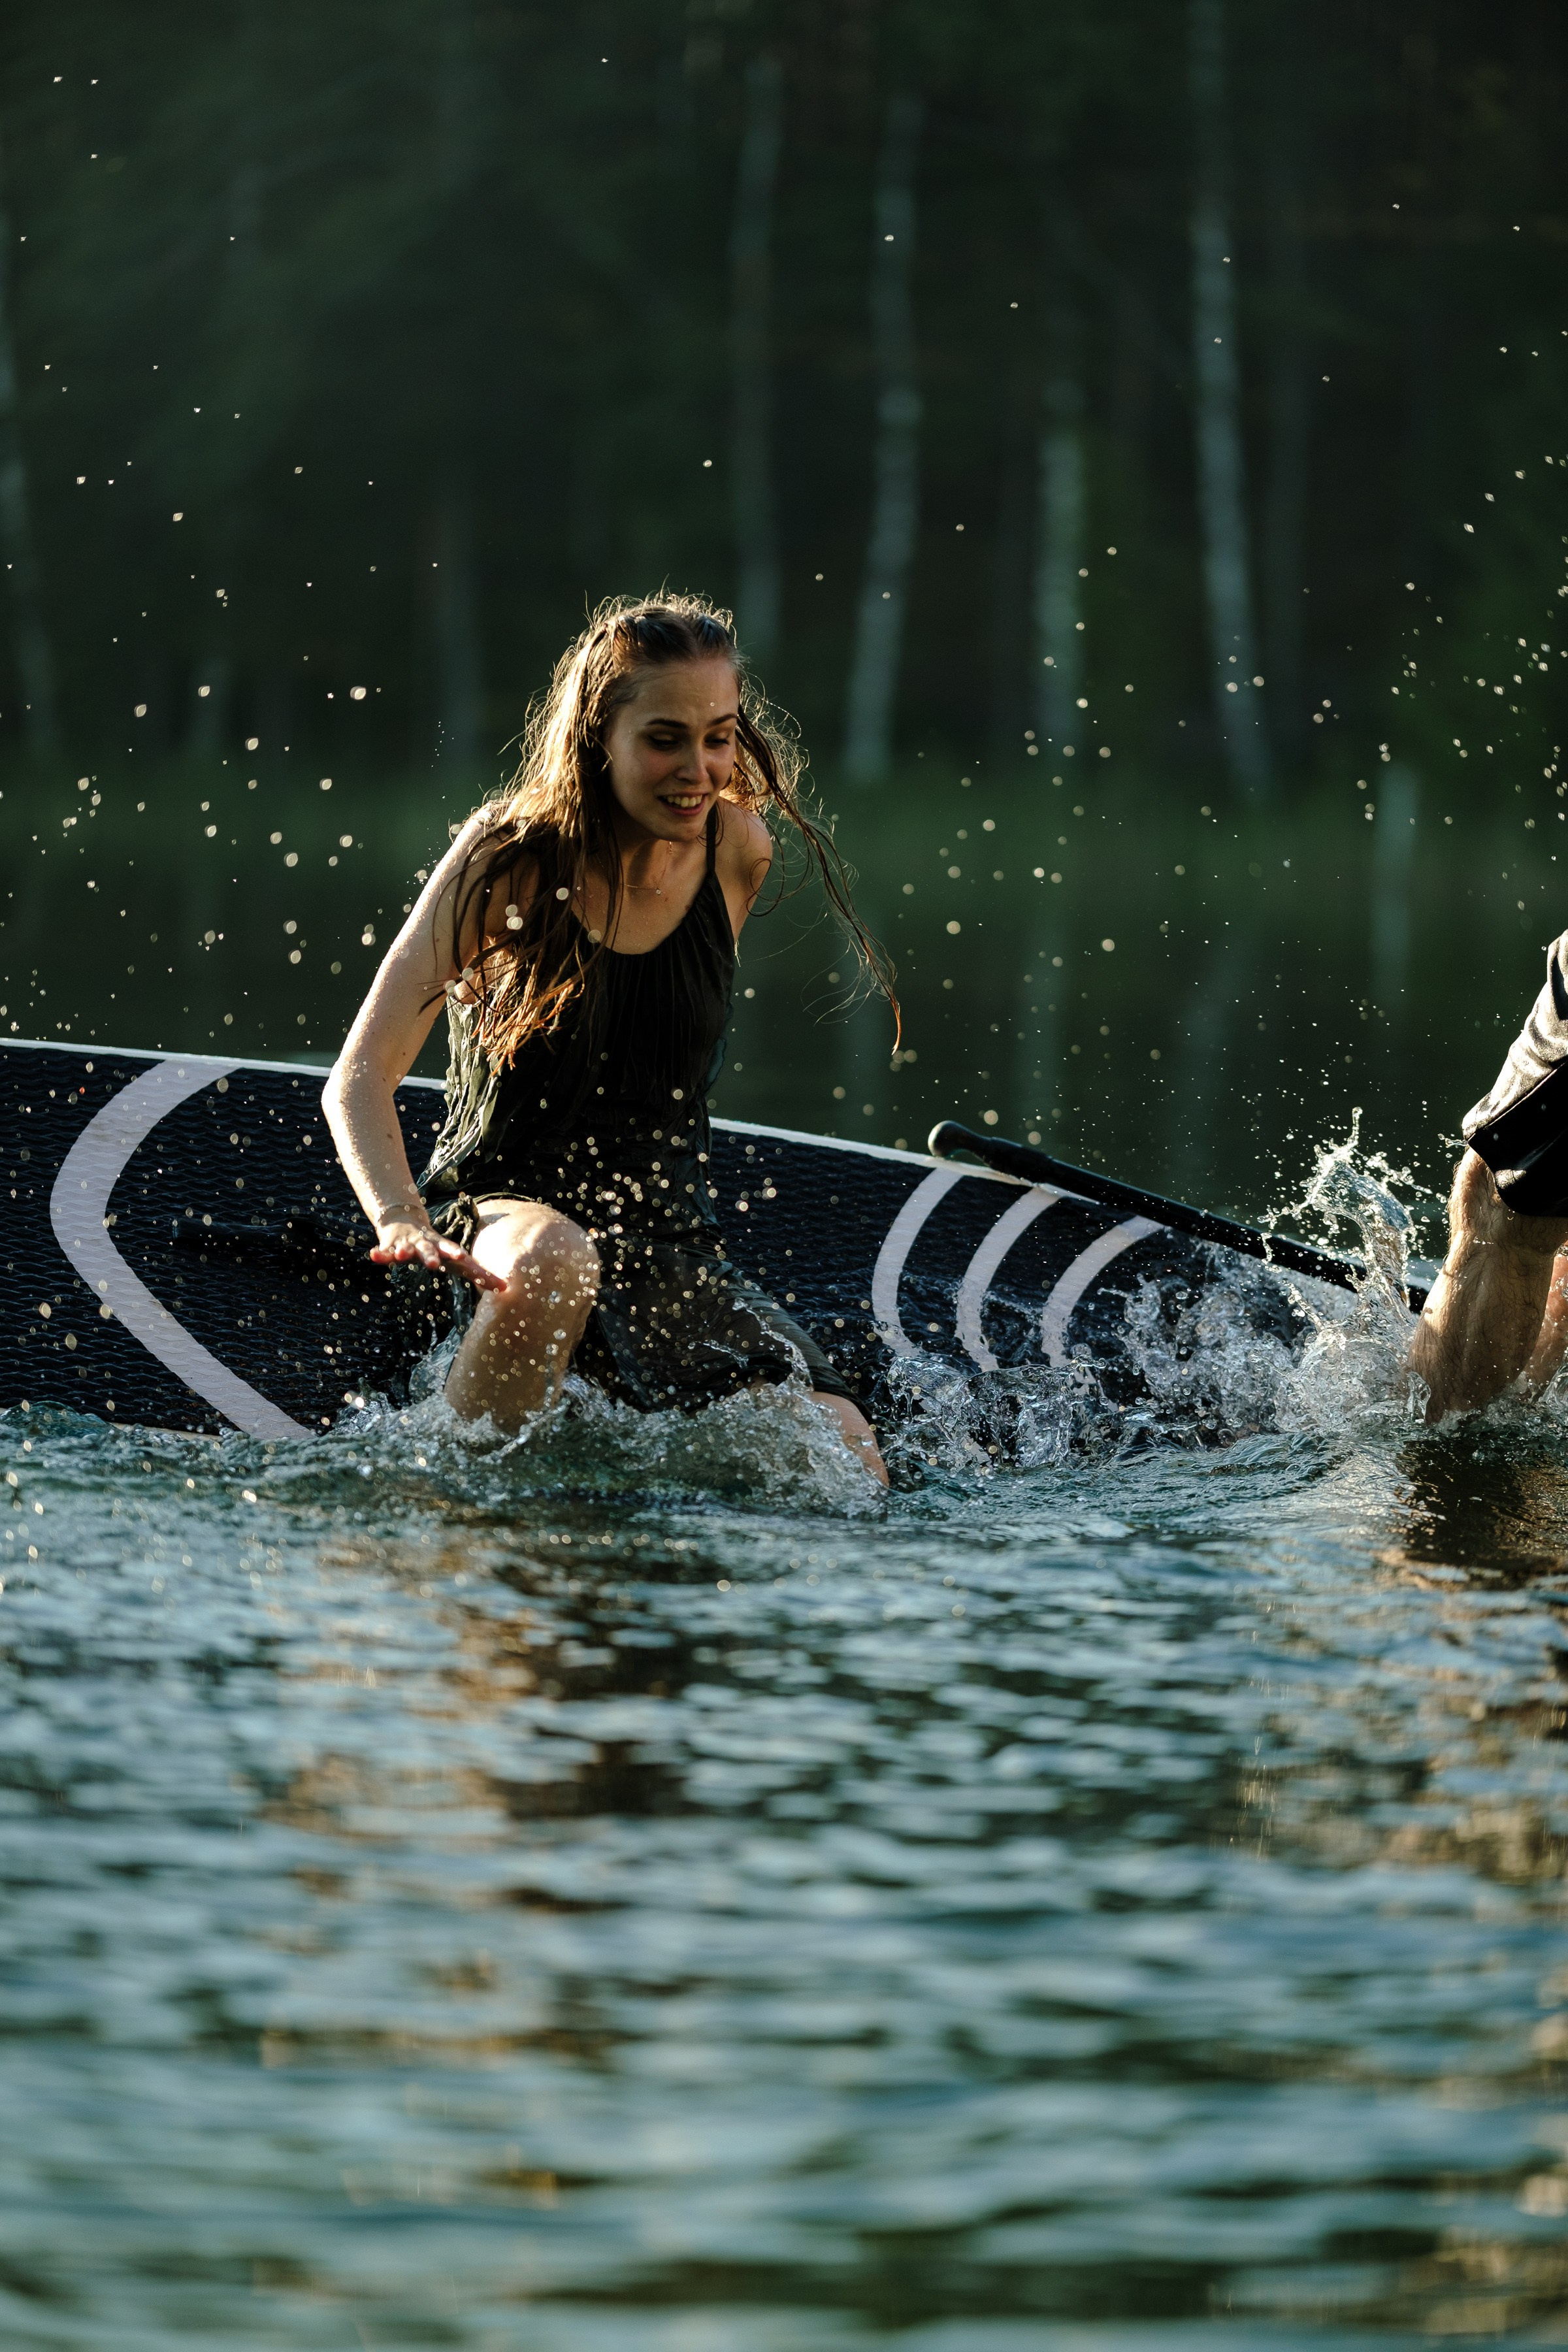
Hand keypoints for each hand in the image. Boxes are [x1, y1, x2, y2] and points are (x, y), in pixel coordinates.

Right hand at [368, 1215, 506, 1291]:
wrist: (407, 1221)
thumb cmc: (440, 1249)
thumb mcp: (458, 1261)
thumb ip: (480, 1274)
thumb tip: (508, 1289)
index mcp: (444, 1249)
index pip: (453, 1252)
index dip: (457, 1254)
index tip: (462, 1256)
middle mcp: (427, 1245)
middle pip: (430, 1250)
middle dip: (431, 1256)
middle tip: (432, 1263)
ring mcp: (408, 1245)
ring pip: (406, 1249)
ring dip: (404, 1252)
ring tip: (401, 1255)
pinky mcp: (391, 1247)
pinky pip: (385, 1252)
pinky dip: (380, 1254)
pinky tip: (373, 1256)